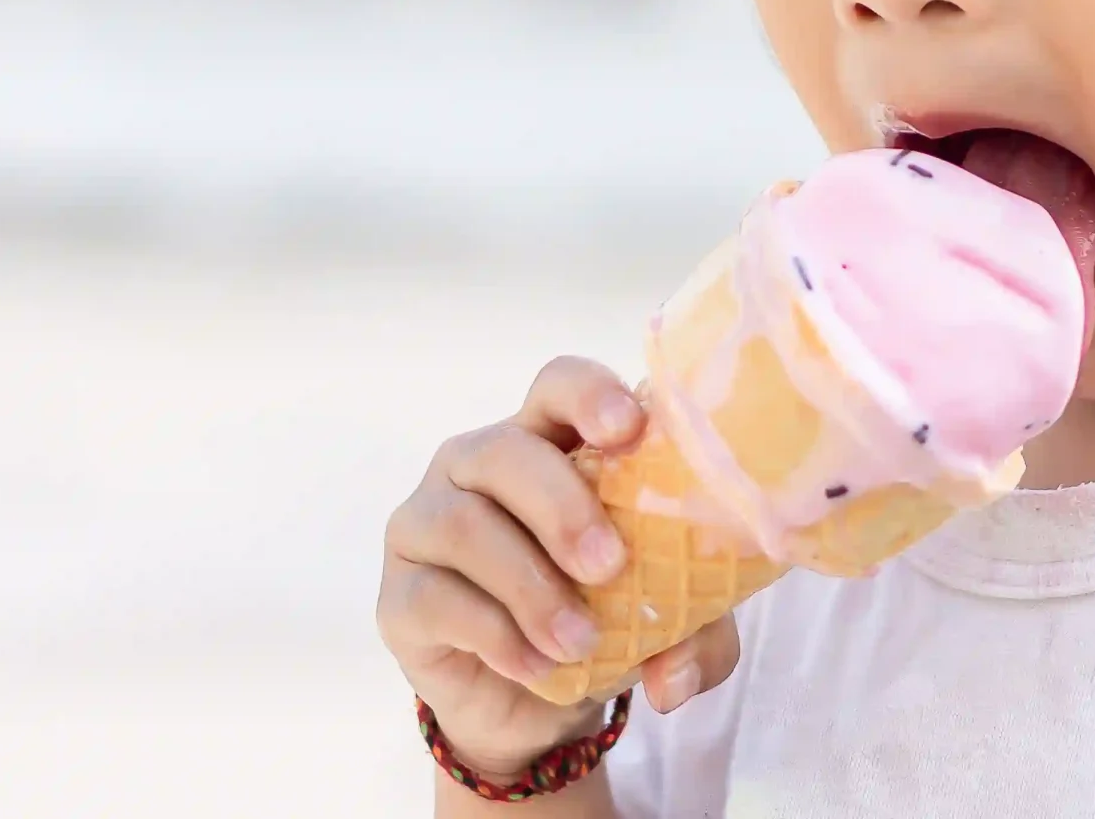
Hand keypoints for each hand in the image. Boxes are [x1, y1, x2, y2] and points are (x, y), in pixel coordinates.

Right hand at [378, 356, 743, 776]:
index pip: (558, 385)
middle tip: (609, 566)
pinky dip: (495, 634)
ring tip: (580, 641)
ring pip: (464, 524)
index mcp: (551, 441)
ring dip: (531, 587)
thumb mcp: (671, 628)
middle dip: (561, 506)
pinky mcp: (399, 594)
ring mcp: (428, 521)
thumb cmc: (607, 624)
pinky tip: (537, 665)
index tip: (629, 428)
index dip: (589, 395)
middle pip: (504, 449)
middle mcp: (479, 464)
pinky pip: (436, 598)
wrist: (535, 709)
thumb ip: (696, 638)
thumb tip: (678, 676)